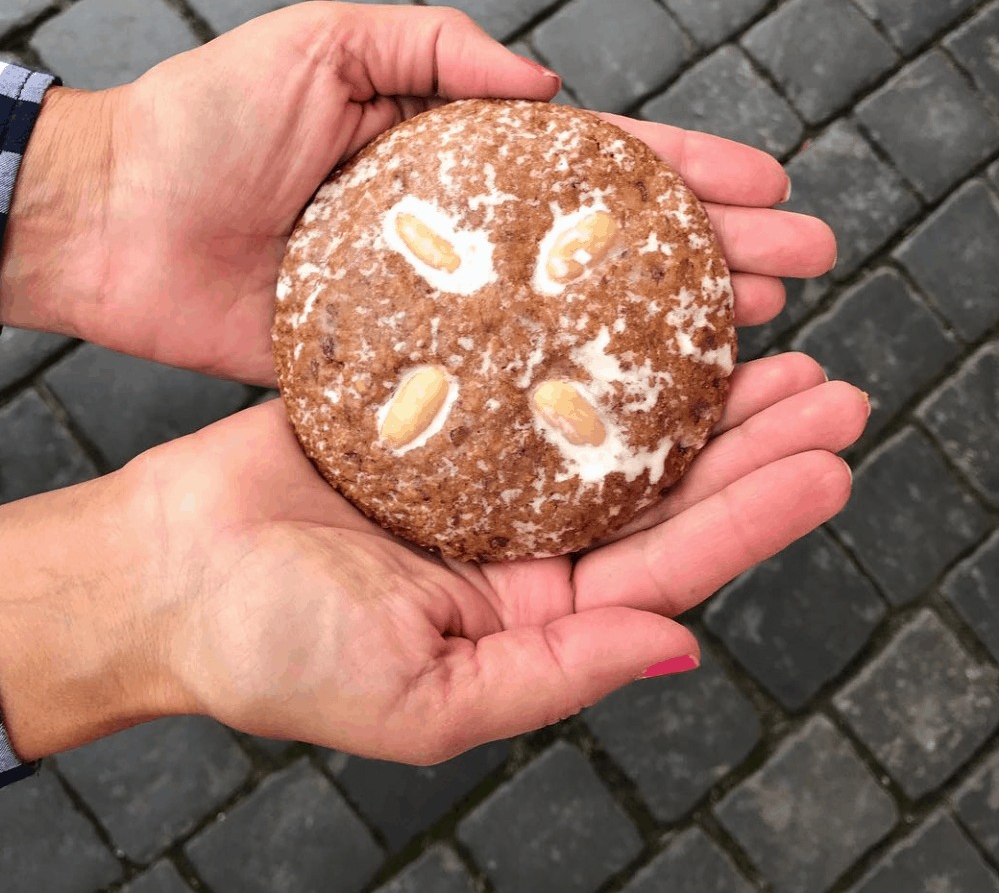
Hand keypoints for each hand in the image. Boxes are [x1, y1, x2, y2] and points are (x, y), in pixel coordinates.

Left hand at [0, 1, 832, 385]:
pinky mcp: (401, 374)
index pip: (600, 164)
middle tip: (796, 274)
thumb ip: (435, 50)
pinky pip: (495, 390)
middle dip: (711, 254)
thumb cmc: (203, 122)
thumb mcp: (323, 46)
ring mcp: (443, 312)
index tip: (770, 188)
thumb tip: (551, 85)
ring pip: (572, 322)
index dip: (688, 174)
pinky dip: (560, 400)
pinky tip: (624, 413)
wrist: (113, 219)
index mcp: (463, 158)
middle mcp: (468, 240)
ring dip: (663, 331)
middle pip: (611, 249)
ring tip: (752, 341)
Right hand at [0, 354, 866, 763]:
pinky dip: (584, 336)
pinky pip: (526, 367)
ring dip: (687, 380)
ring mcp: (484, 467)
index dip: (755, 515)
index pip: (669, 566)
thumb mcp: (422, 698)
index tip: (830, 464)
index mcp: (532, 615)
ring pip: (608, 418)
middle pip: (659, 485)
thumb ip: (556, 676)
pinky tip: (635, 303)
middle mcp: (522, 539)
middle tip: (829, 388)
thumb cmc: (271, 651)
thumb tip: (679, 651)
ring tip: (768, 332)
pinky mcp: (439, 406)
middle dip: (750, 438)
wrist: (165, 570)